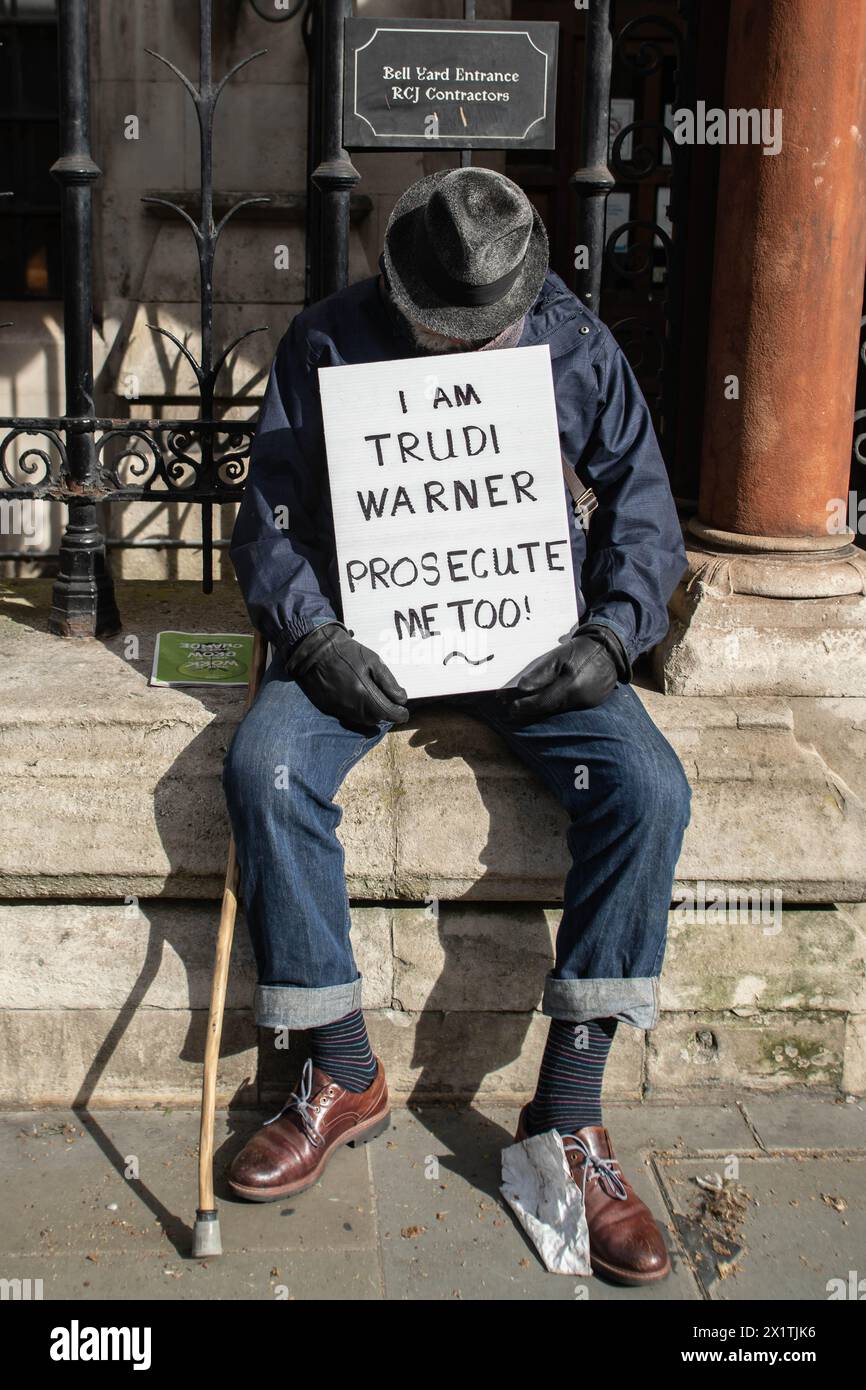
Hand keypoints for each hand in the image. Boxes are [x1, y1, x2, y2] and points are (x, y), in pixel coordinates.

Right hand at [285, 622, 408, 730]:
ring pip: (363, 721)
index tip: (403, 713)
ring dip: (373, 715)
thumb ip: (388, 682)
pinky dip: (359, 713)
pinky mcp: (330, 709)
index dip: (399, 715)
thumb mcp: (373, 661)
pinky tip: (360, 702)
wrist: (316, 651)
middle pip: (376, 719)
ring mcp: (339, 709)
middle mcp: (352, 706)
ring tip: (376, 703)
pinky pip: (349, 717)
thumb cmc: (347, 653)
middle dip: (386, 714)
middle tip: (390, 704)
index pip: (388, 713)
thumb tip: (401, 699)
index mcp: (364, 693)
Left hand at [496, 624, 629, 725]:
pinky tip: (545, 703)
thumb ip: (541, 673)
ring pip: (558, 711)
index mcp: (570, 685)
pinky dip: (554, 706)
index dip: (525, 706)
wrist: (609, 649)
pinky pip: (568, 708)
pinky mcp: (591, 703)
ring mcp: (587, 703)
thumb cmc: (580, 650)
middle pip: (548, 710)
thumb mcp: (558, 656)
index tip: (511, 706)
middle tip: (513, 710)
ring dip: (541, 710)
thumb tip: (522, 688)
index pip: (542, 702)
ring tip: (525, 707)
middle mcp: (579, 698)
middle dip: (529, 710)